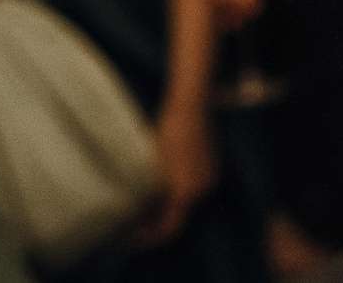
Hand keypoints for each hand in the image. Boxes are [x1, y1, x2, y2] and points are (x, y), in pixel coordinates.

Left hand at [137, 97, 216, 245]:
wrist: (190, 106)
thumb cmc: (167, 133)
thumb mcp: (152, 167)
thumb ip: (149, 196)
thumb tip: (139, 214)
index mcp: (187, 193)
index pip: (169, 228)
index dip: (149, 236)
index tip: (131, 237)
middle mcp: (204, 189)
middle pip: (180, 216)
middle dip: (158, 220)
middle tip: (134, 221)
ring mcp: (210, 176)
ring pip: (187, 202)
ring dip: (168, 205)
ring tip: (146, 203)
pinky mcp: (211, 165)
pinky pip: (194, 187)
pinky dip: (178, 191)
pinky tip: (162, 183)